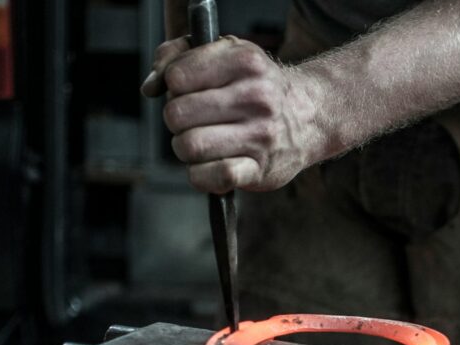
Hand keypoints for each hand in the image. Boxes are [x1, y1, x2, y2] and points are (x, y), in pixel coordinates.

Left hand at [141, 36, 324, 193]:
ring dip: (185, 149)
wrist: (309, 116)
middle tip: (193, 121)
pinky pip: (214, 176)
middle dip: (177, 121)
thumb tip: (150, 87)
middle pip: (176, 114)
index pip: (176, 77)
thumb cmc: (256, 85)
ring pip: (188, 146)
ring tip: (201, 143)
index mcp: (244, 62)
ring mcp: (260, 136)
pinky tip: (209, 166)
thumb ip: (177, 56)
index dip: (173, 86)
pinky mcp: (260, 170)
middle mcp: (256, 97)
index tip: (188, 91)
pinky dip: (201, 176)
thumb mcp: (225, 53)